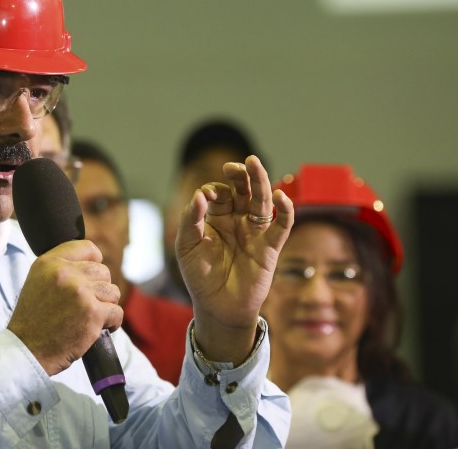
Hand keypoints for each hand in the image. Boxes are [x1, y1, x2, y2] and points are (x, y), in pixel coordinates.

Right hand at [8, 240, 122, 375]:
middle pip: (103, 271)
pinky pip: (117, 312)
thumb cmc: (34, 320)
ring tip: (91, 317)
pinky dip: (113, 322)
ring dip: (106, 306)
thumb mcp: (38, 281)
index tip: (92, 276)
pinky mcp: (93, 313)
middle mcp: (65, 273)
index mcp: (49, 262)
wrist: (27, 350)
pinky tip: (100, 327)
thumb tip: (93, 262)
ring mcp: (80, 292)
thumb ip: (61, 268)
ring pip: (112, 292)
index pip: (87, 248)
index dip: (94, 261)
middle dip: (100, 289)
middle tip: (88, 304)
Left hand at [175, 155, 292, 363]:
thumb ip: (191, 220)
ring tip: (254, 164)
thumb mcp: (186, 246)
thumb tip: (200, 195)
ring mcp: (255, 232)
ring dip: (260, 182)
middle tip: (235, 166)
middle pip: (243, 190)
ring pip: (262, 201)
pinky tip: (280, 197)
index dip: (213, 191)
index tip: (206, 198)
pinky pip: (281, 225)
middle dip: (239, 176)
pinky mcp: (270, 247)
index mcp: (216, 218)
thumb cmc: (200, 276)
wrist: (217, 307)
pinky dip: (285, 211)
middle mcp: (237, 220)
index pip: (218, 194)